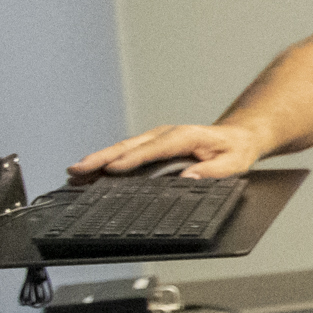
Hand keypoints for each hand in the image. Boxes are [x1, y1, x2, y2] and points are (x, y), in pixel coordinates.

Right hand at [72, 121, 265, 181]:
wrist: (238, 138)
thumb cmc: (235, 151)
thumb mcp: (233, 164)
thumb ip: (212, 172)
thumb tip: (189, 178)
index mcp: (184, 137)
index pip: (153, 149)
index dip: (131, 159)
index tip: (111, 170)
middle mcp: (165, 134)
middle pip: (128, 146)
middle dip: (101, 158)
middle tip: (77, 169)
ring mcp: (156, 138)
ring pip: (122, 148)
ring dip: (97, 159)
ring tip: (74, 172)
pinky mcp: (151, 145)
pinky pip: (126, 152)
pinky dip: (106, 160)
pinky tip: (90, 171)